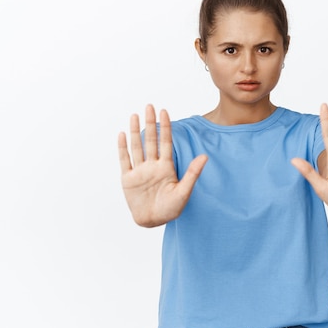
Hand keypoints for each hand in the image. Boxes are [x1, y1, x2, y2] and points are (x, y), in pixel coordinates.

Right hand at [118, 105, 207, 226]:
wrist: (153, 221)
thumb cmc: (171, 209)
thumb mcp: (184, 191)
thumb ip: (192, 173)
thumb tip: (205, 156)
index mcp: (166, 167)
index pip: (166, 142)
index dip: (165, 127)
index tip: (165, 111)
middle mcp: (152, 166)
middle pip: (151, 140)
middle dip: (150, 123)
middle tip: (150, 106)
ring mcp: (139, 171)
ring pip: (137, 147)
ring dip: (136, 131)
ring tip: (135, 115)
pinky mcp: (128, 179)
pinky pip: (124, 160)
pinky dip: (122, 148)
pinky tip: (122, 134)